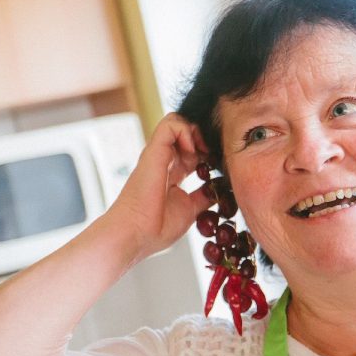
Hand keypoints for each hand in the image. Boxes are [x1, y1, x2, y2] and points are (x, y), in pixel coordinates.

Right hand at [106, 113, 211, 262]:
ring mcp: (158, 154)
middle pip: (186, 133)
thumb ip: (203, 196)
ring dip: (196, 132)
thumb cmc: (156, 228)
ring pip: (177, 122)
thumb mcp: (190, 210)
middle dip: (205, 139)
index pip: (192, 151)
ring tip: (204, 152)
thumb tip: (219, 190)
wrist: (135, 233)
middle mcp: (164, 160)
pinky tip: (194, 151)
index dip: (209, 152)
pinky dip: (187, 131)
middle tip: (215, 158)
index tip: (220, 167)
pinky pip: (171, 123)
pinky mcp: (154, 150)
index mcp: (171, 174)